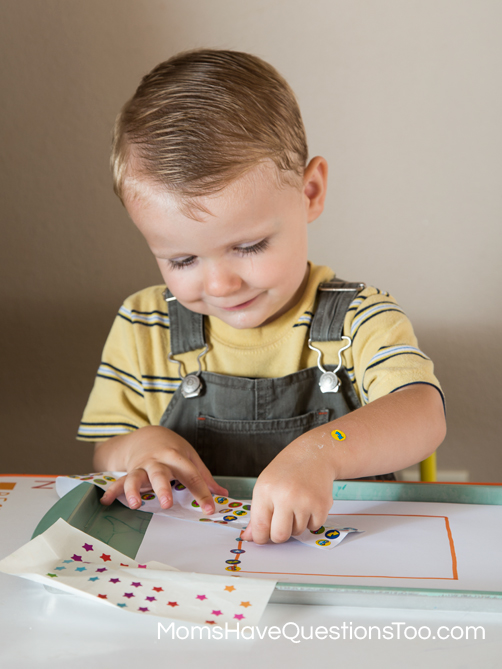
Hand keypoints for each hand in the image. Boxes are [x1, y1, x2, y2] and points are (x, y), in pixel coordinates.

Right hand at [95, 426, 227, 513]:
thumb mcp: (190, 458)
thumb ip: (204, 477)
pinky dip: (112, 491)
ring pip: (136, 477)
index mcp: (177, 457)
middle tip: (167, 503)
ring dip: (134, 490)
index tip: (209, 509)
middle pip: (160, 474)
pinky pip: (118, 482)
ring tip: (135, 504)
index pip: (192, 475)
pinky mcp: (129, 472)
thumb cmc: (173, 450)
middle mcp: (158, 461)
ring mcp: (142, 467)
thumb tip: (224, 494)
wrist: (148, 436)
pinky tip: (105, 502)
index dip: (202, 492)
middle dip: (162, 488)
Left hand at [241, 435, 334, 543]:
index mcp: (266, 490)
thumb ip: (257, 512)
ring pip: (297, 532)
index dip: (260, 537)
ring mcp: (305, 501)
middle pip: (280, 536)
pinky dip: (310, 520)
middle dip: (279, 535)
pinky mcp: (322, 505)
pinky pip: (313, 526)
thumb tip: (251, 537)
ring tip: (297, 504)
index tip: (262, 537)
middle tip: (281, 523)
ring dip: (296, 524)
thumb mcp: (265, 485)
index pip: (260, 526)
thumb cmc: (287, 470)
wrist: (314, 454)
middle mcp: (285, 496)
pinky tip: (308, 502)